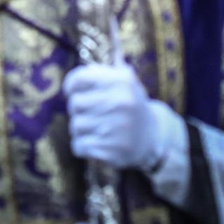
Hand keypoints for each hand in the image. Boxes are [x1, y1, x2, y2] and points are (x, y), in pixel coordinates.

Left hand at [62, 62, 179, 172]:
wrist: (153, 137)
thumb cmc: (129, 105)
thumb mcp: (124, 82)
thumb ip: (101, 72)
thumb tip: (81, 73)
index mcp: (122, 81)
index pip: (80, 78)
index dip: (71, 85)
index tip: (72, 91)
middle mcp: (121, 102)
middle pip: (75, 103)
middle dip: (78, 109)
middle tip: (89, 113)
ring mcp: (118, 128)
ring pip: (76, 126)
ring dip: (80, 129)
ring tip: (95, 128)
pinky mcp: (114, 151)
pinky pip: (79, 146)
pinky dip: (82, 146)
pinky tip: (95, 142)